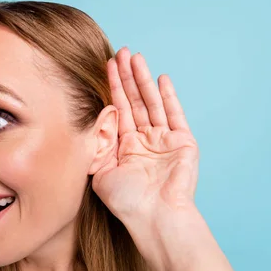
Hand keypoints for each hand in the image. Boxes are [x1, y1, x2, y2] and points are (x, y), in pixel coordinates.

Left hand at [93, 49, 243, 270]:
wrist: (155, 218)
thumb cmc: (127, 202)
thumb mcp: (101, 172)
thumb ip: (96, 147)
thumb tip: (88, 124)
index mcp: (125, 147)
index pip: (118, 111)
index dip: (111, 89)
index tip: (104, 67)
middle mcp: (144, 141)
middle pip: (134, 102)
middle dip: (126, 78)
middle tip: (120, 52)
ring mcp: (164, 140)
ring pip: (151, 103)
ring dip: (143, 80)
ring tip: (136, 57)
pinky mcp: (183, 142)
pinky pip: (174, 114)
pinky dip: (168, 97)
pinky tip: (161, 78)